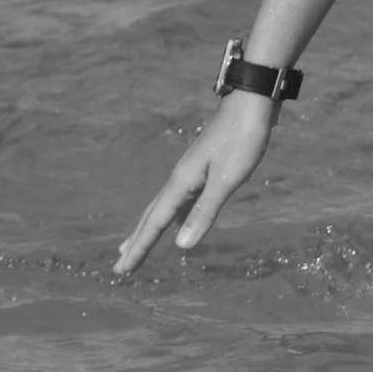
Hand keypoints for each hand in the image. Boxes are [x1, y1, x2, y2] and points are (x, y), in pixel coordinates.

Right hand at [113, 91, 277, 275]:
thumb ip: (205, 211)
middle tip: (120, 266)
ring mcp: (192, 171)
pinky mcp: (206, 167)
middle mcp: (181, 178)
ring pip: (165, 207)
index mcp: (182, 182)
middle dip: (137, 241)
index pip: (155, 223)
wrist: (252, 100)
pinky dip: (174, 216)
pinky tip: (179, 221)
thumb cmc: (242, 137)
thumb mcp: (226, 178)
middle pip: (153, 216)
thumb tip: (181, 245)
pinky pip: (181, 200)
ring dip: (151, 228)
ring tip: (136, 244)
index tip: (120, 271)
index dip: (139, 248)